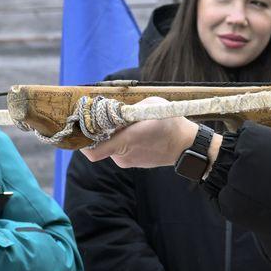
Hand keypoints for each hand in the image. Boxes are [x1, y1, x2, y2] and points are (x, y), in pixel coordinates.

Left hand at [80, 111, 203, 168]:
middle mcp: (124, 155)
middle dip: (102, 131)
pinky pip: (122, 151)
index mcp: (126, 141)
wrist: (187, 145)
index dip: (82, 142)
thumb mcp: (149, 106)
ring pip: (112, 146)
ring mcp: (129, 162)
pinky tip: (139, 133)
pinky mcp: (135, 164)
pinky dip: (125, 142)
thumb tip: (110, 111)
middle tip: (110, 118)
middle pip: (101, 143)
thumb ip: (127, 110)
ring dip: (115, 135)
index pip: (93, 151)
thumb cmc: (170, 123)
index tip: (82, 129)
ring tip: (131, 125)